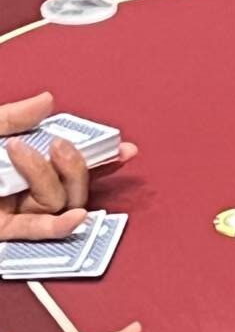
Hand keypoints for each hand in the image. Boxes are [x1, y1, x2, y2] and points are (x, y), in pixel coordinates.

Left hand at [0, 93, 136, 241]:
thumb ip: (13, 117)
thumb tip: (48, 100)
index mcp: (21, 162)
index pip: (67, 158)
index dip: (97, 152)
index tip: (125, 147)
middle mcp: (23, 188)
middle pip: (70, 185)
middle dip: (75, 164)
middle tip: (61, 144)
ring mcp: (15, 210)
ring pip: (56, 201)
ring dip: (46, 176)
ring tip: (19, 151)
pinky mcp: (2, 231)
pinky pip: (37, 231)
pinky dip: (59, 226)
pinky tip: (76, 216)